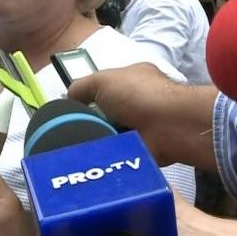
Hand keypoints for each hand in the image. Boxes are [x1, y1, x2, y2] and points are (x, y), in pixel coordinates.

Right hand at [67, 64, 217, 169]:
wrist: (170, 126)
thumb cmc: (137, 95)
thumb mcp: (101, 80)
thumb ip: (80, 87)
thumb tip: (67, 100)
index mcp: (132, 79)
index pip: (104, 87)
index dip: (88, 96)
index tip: (72, 110)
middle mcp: (138, 101)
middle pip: (104, 111)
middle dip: (89, 120)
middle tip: (69, 131)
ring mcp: (142, 125)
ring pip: (108, 133)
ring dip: (96, 139)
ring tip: (76, 147)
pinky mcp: (143, 147)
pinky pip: (117, 151)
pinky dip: (107, 154)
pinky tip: (91, 157)